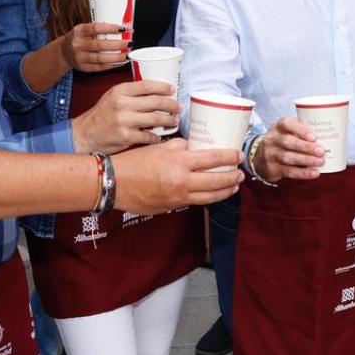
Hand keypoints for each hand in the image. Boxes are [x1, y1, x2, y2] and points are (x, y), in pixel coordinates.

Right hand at [59, 22, 131, 72]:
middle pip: (99, 45)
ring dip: (117, 57)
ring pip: (101, 58)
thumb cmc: (79, 38)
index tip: (123, 29)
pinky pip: (100, 67)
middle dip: (117, 44)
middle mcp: (77, 44)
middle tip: (129, 42)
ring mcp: (80, 57)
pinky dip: (112, 65)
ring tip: (127, 54)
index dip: (110, 28)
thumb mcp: (83, 29)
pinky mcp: (83, 67)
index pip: (95, 28)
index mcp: (79, 31)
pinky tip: (121, 62)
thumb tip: (121, 28)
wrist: (63, 52)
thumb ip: (98, 29)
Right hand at [71, 80, 179, 154]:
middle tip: (179, 107)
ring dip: (168, 120)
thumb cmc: (101, 116)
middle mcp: (121, 104)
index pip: (146, 85)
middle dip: (171, 104)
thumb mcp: (112, 97)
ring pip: (155, 118)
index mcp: (119, 91)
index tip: (172, 90)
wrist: (85, 134)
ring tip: (174, 120)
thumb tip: (155, 93)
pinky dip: (156, 137)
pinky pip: (148, 136)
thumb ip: (130, 94)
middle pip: (154, 102)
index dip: (162, 87)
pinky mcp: (125, 136)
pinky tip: (159, 136)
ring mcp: (123, 120)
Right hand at [110, 139, 241, 213]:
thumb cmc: (134, 162)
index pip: (213, 159)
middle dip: (232, 178)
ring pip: (210, 196)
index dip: (229, 157)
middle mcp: (182, 181)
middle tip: (240, 174)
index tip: (238, 155)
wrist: (114, 183)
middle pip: (217, 181)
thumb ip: (180, 147)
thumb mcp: (159, 147)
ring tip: (233, 186)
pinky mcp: (173, 207)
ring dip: (225, 191)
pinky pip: (195, 202)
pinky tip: (212, 193)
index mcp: (179, 162)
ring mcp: (178, 197)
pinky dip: (207, 197)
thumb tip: (194, 148)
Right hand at [254, 118, 323, 182]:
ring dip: (306, 160)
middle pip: (288, 142)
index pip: (286, 124)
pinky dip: (303, 173)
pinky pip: (289, 171)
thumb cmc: (281, 141)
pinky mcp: (273, 169)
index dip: (300, 130)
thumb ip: (301, 130)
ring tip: (321, 161)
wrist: (260, 157)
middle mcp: (272, 140)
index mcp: (278, 127)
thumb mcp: (287, 131)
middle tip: (321, 151)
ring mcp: (271, 155)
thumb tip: (324, 136)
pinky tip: (314, 173)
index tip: (314, 136)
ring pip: (288, 157)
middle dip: (306, 147)